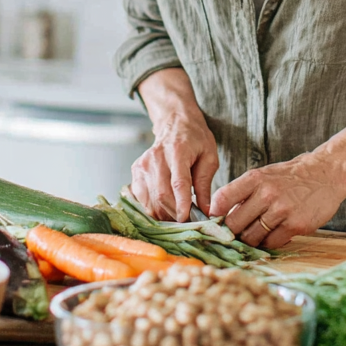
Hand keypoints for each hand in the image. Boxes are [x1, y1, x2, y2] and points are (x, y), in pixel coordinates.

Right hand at [132, 69, 218, 221]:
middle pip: (162, 195)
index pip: (178, 183)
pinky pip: (141, 198)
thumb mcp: (209, 157)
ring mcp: (143, 164)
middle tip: (188, 223)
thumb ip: (206, 183)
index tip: (187, 219)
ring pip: (150, 200)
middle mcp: (157, 157)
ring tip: (177, 217)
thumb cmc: (196, 139)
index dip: (182, 204)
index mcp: (178, 151)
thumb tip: (207, 211)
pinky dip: (153, 209)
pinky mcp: (136, 171)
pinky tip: (164, 208)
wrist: (175, 122)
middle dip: (175, 215)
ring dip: (164, 215)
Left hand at [208, 152, 345, 249]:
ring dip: (252, 239)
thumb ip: (244, 193)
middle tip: (237, 233)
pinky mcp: (295, 225)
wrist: (326, 173)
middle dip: (233, 232)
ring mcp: (281, 210)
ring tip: (259, 231)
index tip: (215, 222)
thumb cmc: (291, 176)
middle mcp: (266, 193)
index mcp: (255, 178)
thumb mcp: (265, 176)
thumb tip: (221, 216)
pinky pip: (272, 243)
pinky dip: (270, 242)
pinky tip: (276, 232)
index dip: (214, 214)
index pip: (222, 198)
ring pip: (252, 237)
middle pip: (234, 224)